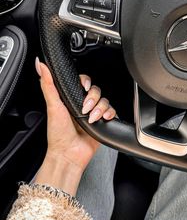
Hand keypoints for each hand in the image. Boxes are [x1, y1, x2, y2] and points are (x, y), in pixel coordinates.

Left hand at [34, 58, 115, 194]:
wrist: (69, 154)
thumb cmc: (58, 134)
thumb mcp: (52, 106)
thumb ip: (48, 84)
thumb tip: (40, 65)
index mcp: (70, 100)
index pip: (82, 82)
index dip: (85, 82)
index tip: (83, 88)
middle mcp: (82, 106)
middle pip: (96, 91)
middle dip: (93, 98)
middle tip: (85, 109)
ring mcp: (93, 114)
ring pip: (105, 101)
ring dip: (100, 108)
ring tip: (92, 118)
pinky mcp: (102, 123)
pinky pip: (112, 112)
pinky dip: (110, 114)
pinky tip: (103, 119)